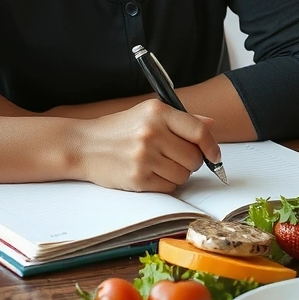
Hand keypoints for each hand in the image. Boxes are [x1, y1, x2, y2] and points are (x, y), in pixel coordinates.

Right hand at [76, 99, 221, 192]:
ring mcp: (144, 156)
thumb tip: (212, 125)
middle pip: (194, 157)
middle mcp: (152, 132)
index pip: (199, 131)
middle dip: (191, 162)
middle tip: (175, 158)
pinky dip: (166, 184)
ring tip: (159, 165)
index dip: (212, 146)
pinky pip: (169, 187)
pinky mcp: (138, 178)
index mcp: (157, 112)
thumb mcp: (147, 114)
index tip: (214, 155)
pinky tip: (151, 174)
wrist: (84, 145)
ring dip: (178, 174)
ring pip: (183, 175)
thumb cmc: (119, 129)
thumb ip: (181, 120)